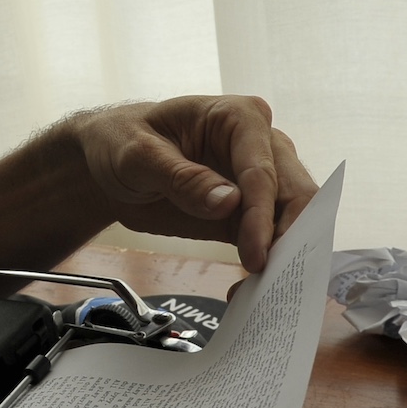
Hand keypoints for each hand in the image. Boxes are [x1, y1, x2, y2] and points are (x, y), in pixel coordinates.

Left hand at [72, 95, 318, 270]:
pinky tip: (247, 288)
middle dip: (288, 238)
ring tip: (258, 291)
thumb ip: (182, 178)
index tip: (255, 255)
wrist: (110, 162)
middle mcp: (262, 144)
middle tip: (270, 279)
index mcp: (239, 117)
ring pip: (293, 219)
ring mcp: (261, 178)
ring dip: (281, 256)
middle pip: (296, 193)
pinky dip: (266, 264)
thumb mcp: (139, 155)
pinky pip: (270, 239)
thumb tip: (229, 202)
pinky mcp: (251, 211)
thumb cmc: (123, 141)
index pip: (262, 170)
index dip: (261, 215)